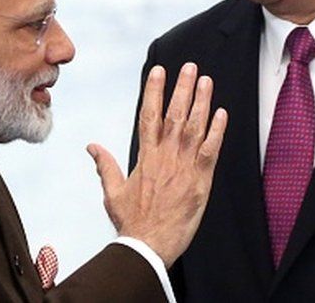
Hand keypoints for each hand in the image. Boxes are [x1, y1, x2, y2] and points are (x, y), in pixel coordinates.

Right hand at [87, 62, 227, 266]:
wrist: (148, 246)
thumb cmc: (132, 222)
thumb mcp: (112, 192)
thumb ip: (105, 165)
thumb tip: (92, 147)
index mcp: (145, 157)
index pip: (148, 115)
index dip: (154, 91)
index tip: (159, 71)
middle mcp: (165, 156)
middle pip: (174, 114)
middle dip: (182, 88)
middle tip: (190, 67)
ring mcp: (183, 167)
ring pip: (194, 127)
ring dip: (202, 102)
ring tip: (206, 81)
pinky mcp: (200, 180)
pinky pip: (210, 150)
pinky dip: (217, 131)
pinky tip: (222, 114)